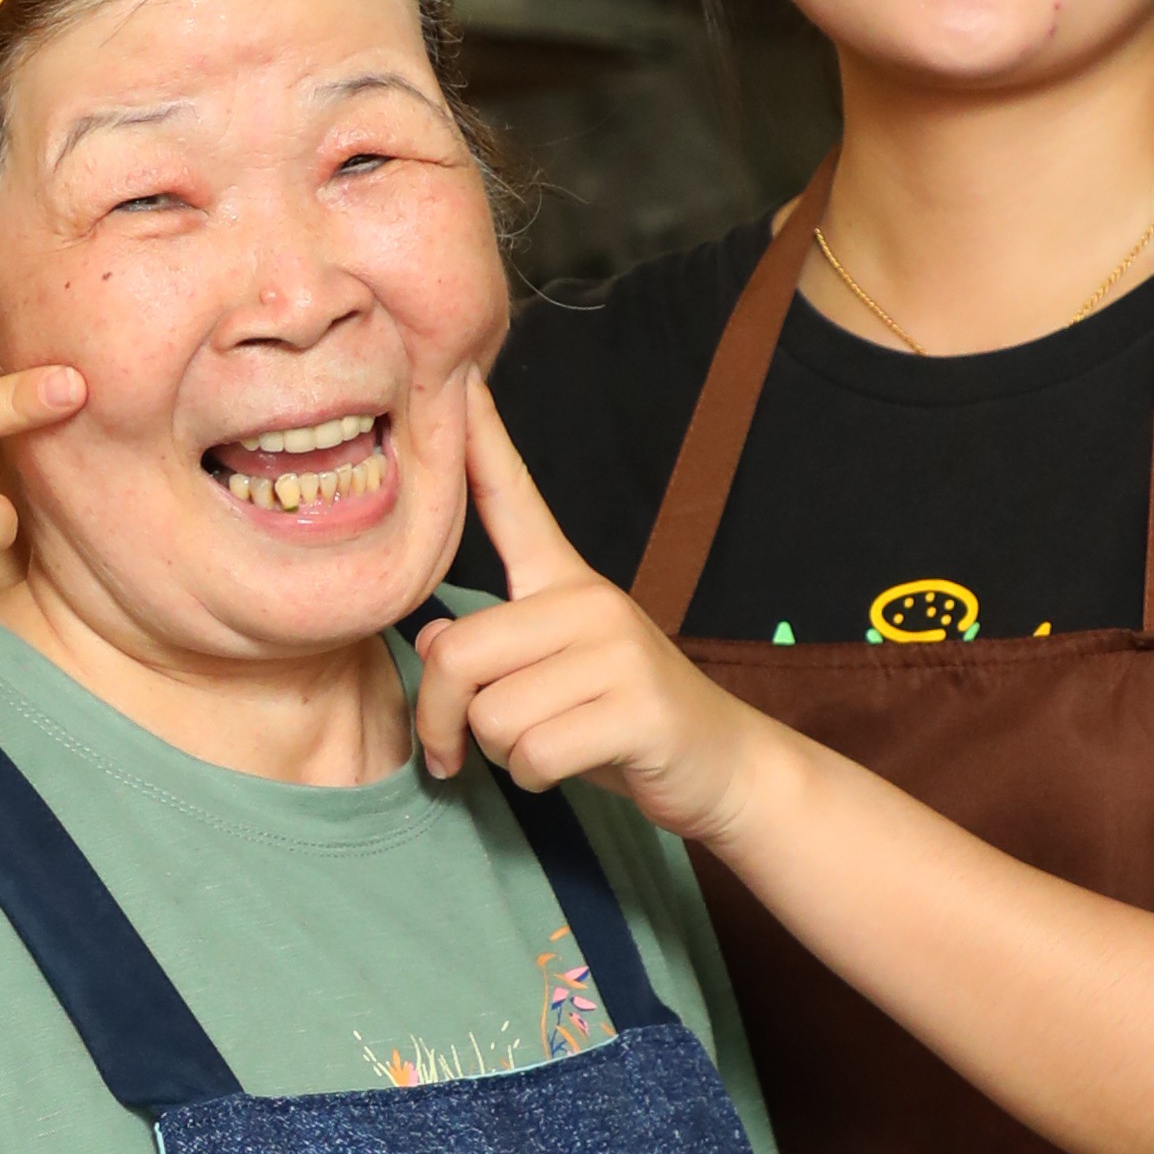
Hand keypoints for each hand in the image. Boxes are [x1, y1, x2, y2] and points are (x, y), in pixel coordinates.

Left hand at [413, 380, 758, 841]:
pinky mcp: (637, 707)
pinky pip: (534, 752)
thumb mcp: (547, 679)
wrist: (718, 767)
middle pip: (459, 654)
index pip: (513, 498)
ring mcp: (618, 649)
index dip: (482, 441)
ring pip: (493, 715)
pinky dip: (535, 778)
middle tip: (458, 751)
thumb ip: (490, 652)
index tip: (461, 375)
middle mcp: (590, 600)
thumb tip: (435, 641)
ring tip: (546, 749)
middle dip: (445, 720)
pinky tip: (569, 769)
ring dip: (502, 755)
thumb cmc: (617, 721)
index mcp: (564, 582)